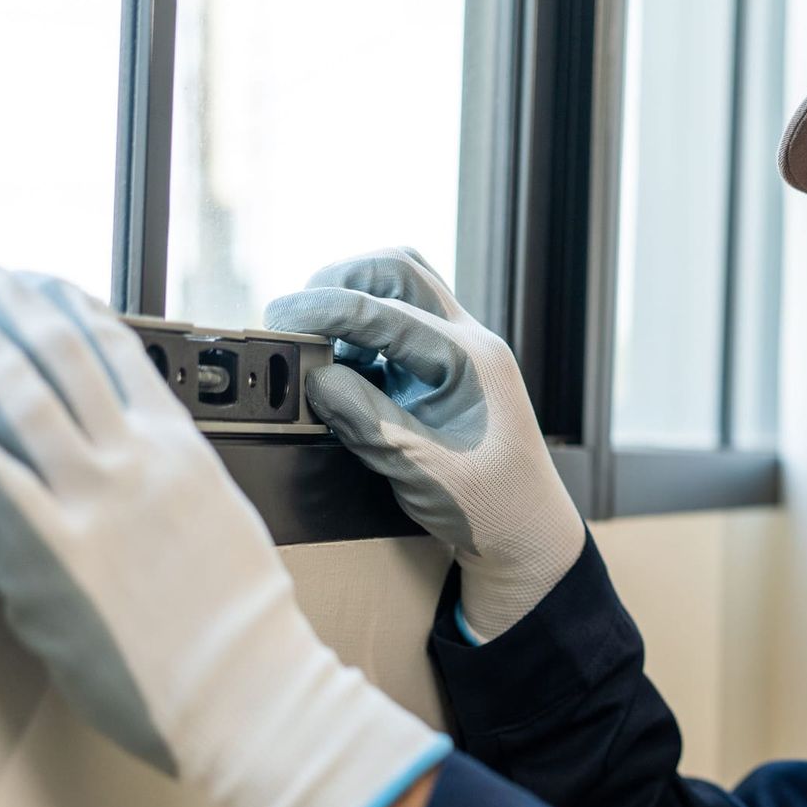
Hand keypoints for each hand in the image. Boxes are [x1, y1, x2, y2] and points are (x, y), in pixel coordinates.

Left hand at [0, 258, 448, 806]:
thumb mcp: (224, 526)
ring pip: (26, 396)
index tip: (51, 288)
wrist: (245, 687)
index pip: (126, 357)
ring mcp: (90, 501)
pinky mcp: (46, 549)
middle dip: (22, 311)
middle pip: (68, 359)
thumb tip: (124, 468)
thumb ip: (170, 484)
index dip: (80, 312)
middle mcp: (137, 460)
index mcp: (185, 452)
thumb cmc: (242, 625)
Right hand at [265, 248, 584, 641]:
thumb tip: (315, 378)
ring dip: (352, 299)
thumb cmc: (489, 508)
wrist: (527, 535)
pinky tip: (337, 364)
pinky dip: (360, 332)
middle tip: (294, 318)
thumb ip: (367, 420)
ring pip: (402, 288)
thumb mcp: (422, 470)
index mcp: (472, 361)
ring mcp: (459, 351)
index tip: (280, 323)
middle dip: (340, 281)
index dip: (327, 310)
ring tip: (313, 340)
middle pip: (400, 271)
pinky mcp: (444, 368)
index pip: (389, 311)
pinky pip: (399, 324)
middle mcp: (470, 342)